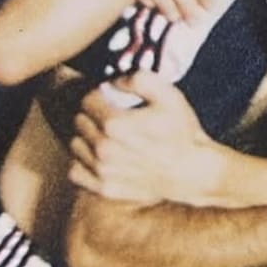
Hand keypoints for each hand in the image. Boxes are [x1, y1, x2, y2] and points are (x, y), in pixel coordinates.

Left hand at [69, 72, 219, 205]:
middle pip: (79, 121)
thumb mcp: (169, 95)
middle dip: (92, 112)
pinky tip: (99, 155)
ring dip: (86, 136)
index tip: (111, 96)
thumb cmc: (181, 131)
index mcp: (115, 124)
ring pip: (75, 144)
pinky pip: (75, 170)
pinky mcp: (103, 187)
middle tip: (110, 113)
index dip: (99, 93)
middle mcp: (103, 149)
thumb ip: (139, 79)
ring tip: (106, 134)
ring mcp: (102, 171)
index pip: (87, 100)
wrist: (192, 171)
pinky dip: (82, 161)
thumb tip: (114, 80)